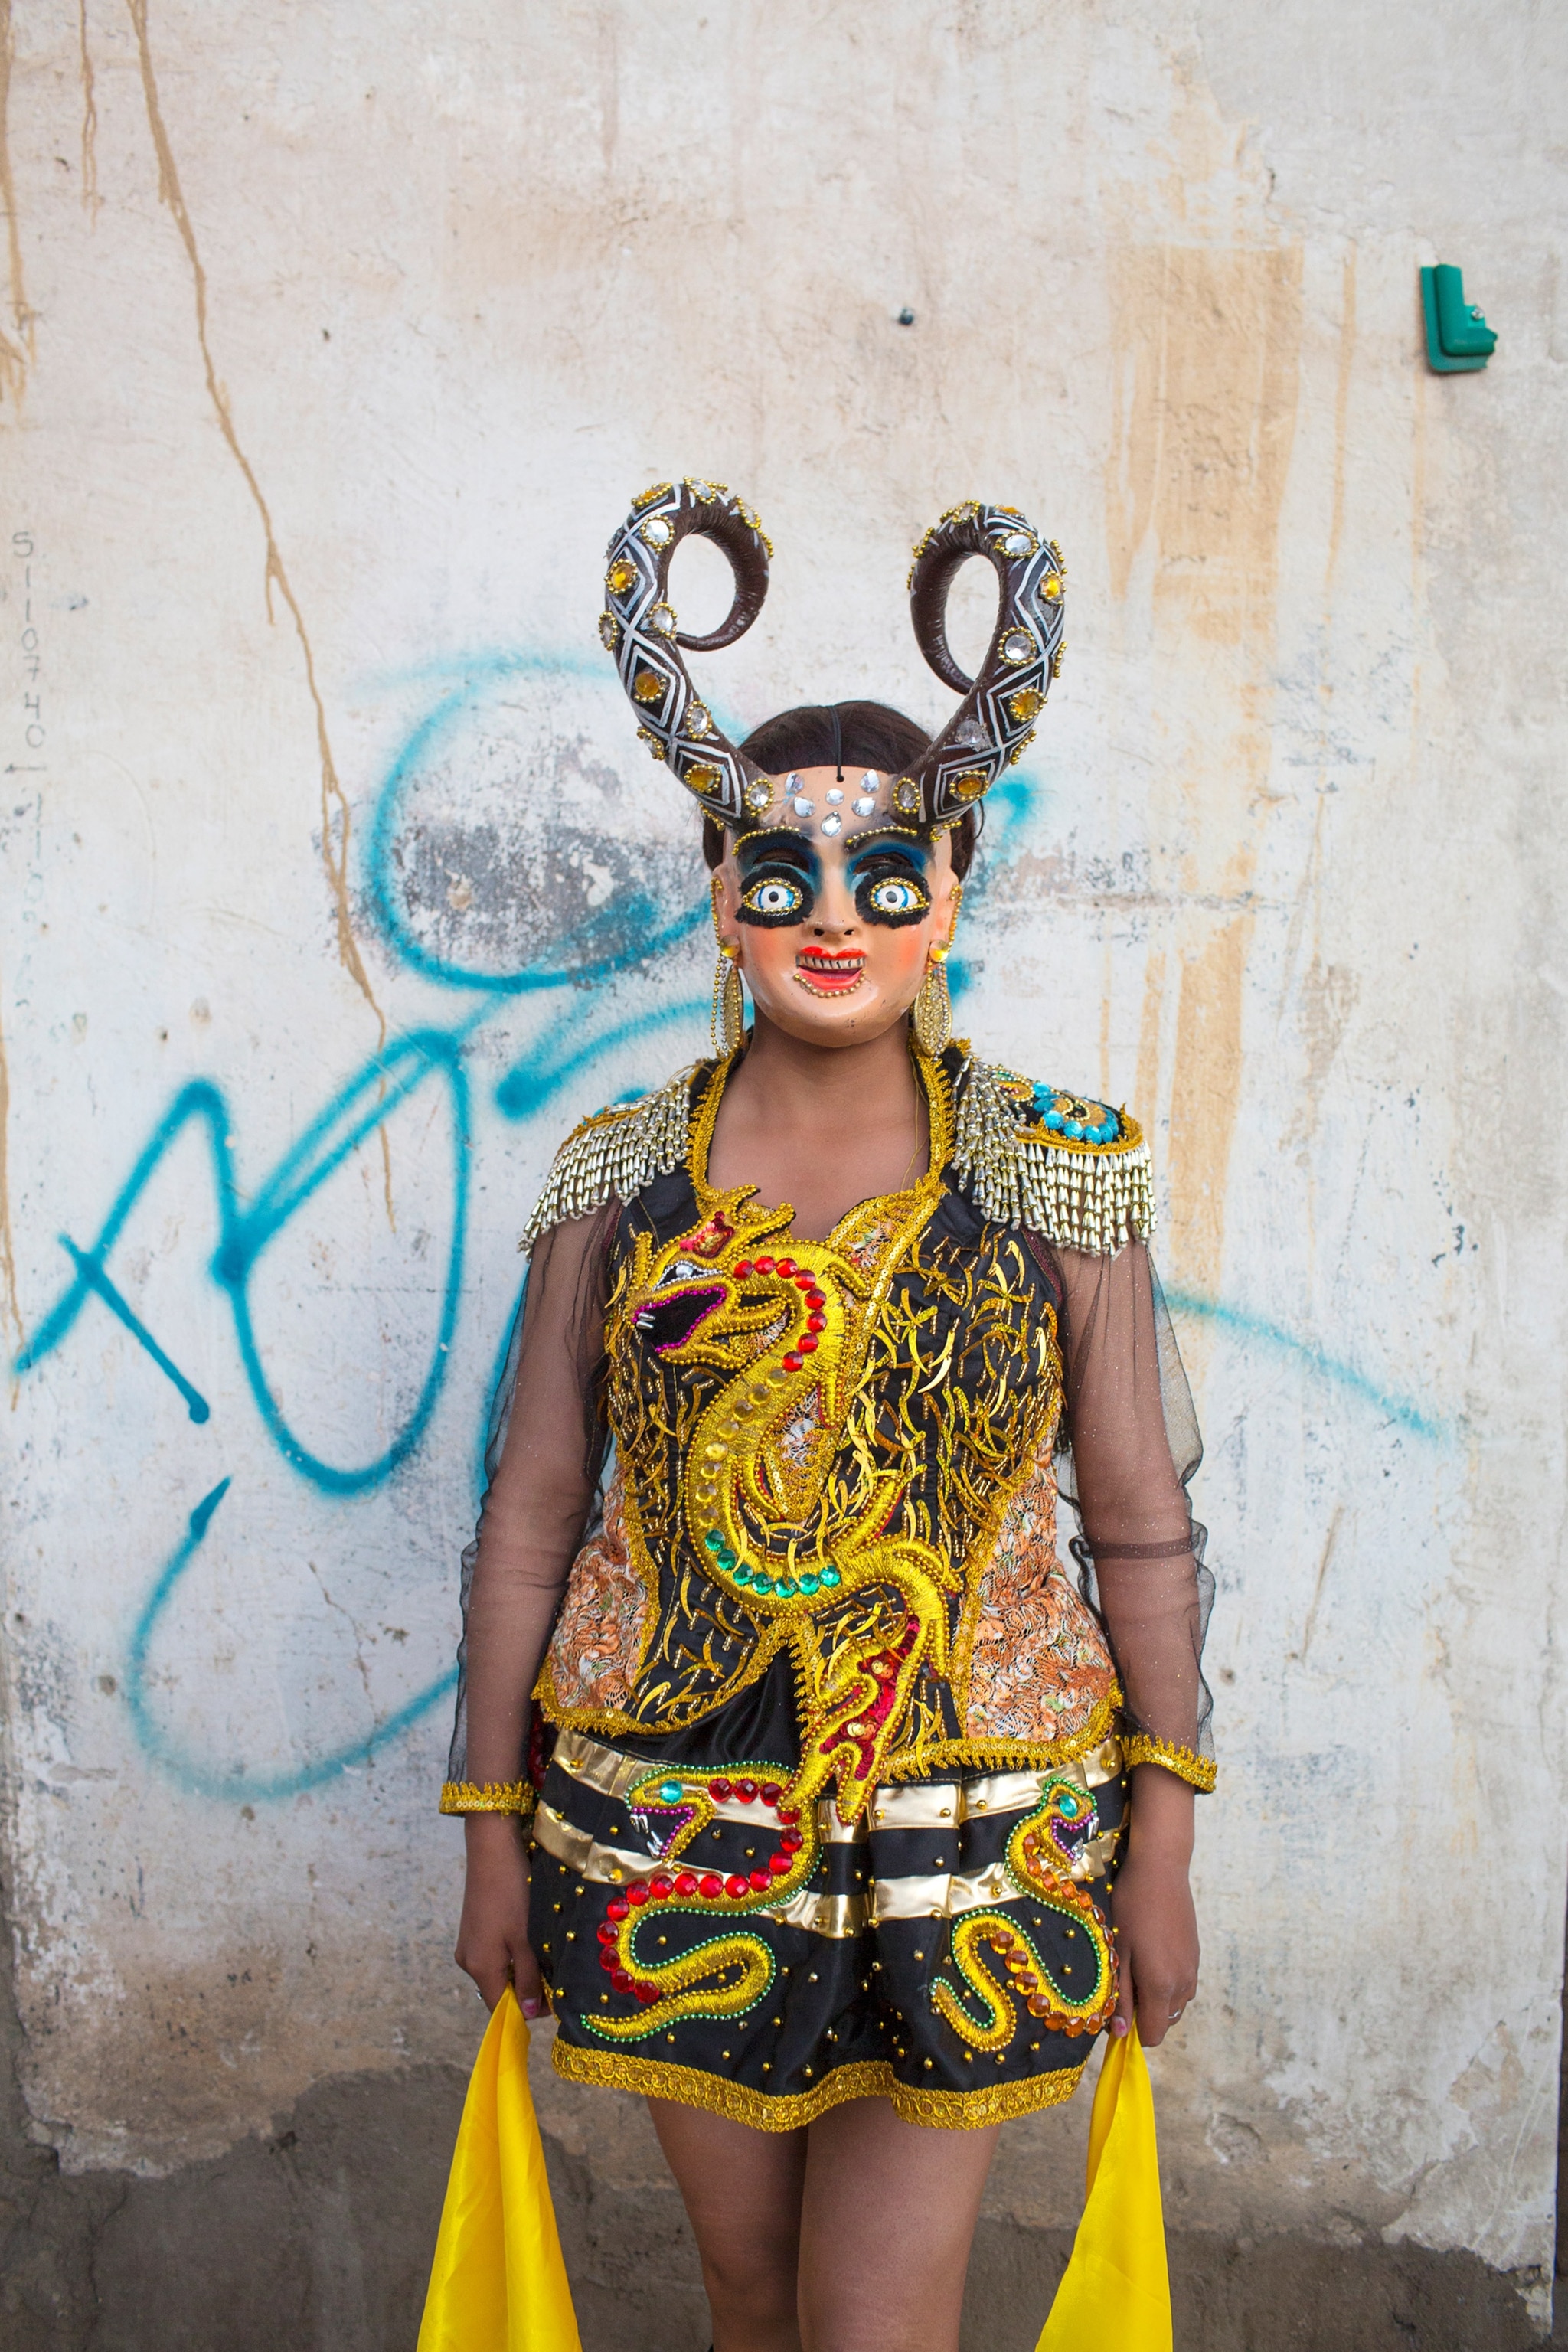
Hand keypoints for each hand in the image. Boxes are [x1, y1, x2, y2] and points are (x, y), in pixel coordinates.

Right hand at [455, 1814, 545, 2017]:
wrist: (492, 1848)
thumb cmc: (512, 1893)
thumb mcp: (525, 1939)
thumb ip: (527, 1978)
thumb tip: (531, 2014)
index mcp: (479, 1967)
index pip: (501, 2008)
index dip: (527, 2011)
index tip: (554, 2003)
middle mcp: (468, 1961)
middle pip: (498, 1991)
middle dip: (526, 1990)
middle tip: (556, 1979)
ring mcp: (469, 1945)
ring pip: (498, 1972)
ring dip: (520, 1971)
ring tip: (546, 1957)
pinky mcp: (473, 1930)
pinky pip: (494, 1955)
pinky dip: (512, 1955)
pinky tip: (530, 1940)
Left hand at [1108, 1765, 1197, 2048]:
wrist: (1161, 1869)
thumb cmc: (1131, 1907)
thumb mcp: (1118, 1951)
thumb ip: (1122, 1994)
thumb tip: (1120, 2032)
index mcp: (1162, 1987)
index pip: (1153, 2034)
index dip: (1132, 2031)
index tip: (1116, 2013)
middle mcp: (1184, 1984)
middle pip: (1164, 2021)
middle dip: (1143, 2013)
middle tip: (1122, 1981)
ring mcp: (1193, 1969)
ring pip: (1175, 2004)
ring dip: (1156, 1998)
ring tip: (1135, 1964)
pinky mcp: (1196, 1956)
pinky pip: (1183, 1985)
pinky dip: (1167, 1982)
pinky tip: (1150, 1954)